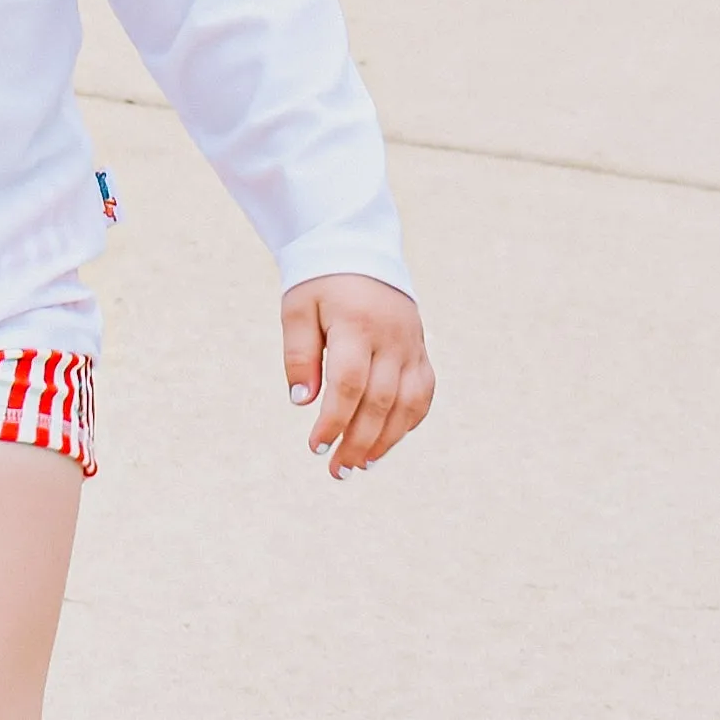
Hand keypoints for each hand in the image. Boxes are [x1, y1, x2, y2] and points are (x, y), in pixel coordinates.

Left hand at [280, 274, 433, 477]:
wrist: (359, 250)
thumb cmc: (320, 282)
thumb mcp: (297, 308)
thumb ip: (298, 353)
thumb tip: (302, 402)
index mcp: (356, 323)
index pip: (348, 383)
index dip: (334, 420)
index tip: (316, 446)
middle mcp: (390, 337)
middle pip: (380, 401)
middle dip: (358, 440)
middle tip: (336, 470)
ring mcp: (412, 344)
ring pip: (408, 403)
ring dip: (386, 440)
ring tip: (360, 464)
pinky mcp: (421, 349)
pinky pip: (423, 393)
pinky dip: (408, 421)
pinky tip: (386, 440)